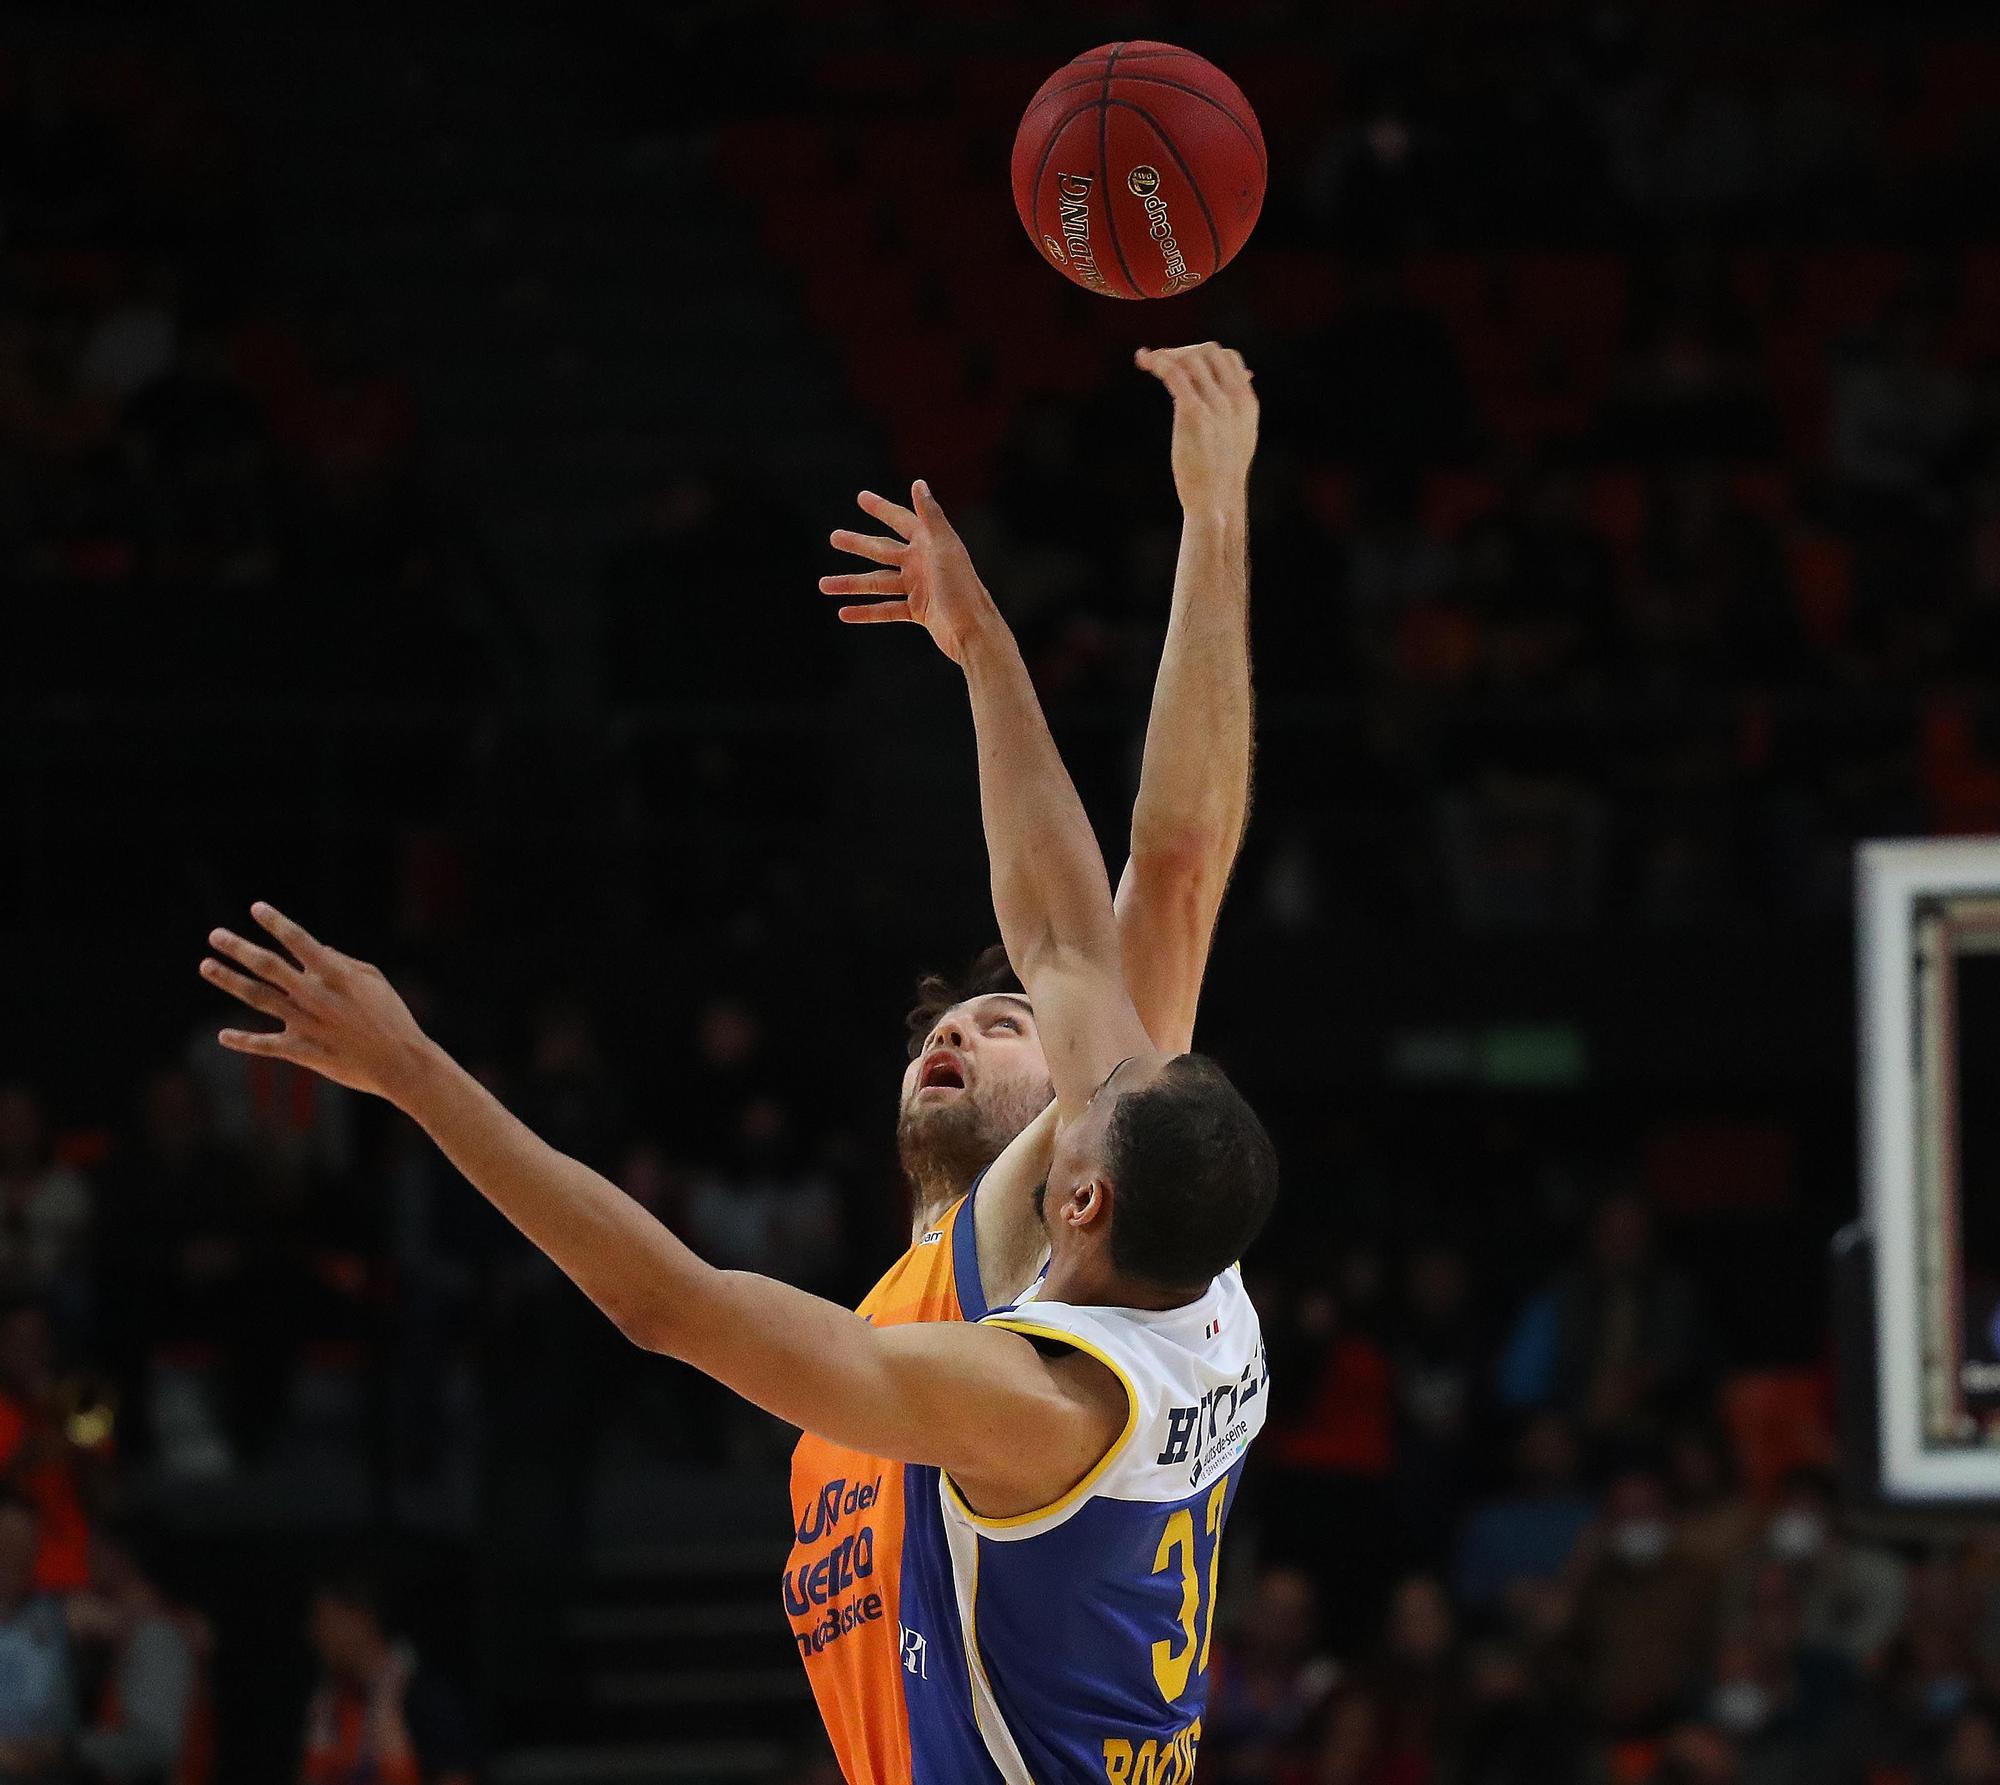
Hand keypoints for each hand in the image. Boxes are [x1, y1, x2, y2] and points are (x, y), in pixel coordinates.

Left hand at [200, 904, 430, 1103]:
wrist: (400, 1063)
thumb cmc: (392, 1017)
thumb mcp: (375, 981)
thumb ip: (344, 962)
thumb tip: (319, 949)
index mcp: (337, 975)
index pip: (300, 941)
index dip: (277, 923)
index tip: (256, 908)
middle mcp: (316, 996)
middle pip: (268, 967)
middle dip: (239, 948)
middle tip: (216, 935)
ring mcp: (307, 1024)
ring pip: (259, 998)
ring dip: (230, 981)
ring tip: (207, 966)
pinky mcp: (303, 1052)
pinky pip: (265, 1045)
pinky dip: (243, 1040)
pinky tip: (222, 1035)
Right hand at [819, 480, 998, 664]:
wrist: (973, 631)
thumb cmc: (962, 588)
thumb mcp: (945, 547)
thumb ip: (930, 515)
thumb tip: (918, 482)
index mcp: (930, 544)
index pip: (901, 520)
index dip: (881, 508)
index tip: (861, 498)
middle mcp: (923, 563)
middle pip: (883, 550)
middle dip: (858, 544)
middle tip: (834, 537)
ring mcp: (920, 588)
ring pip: (878, 583)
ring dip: (851, 584)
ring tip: (823, 585)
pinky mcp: (919, 611)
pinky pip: (886, 610)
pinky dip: (866, 612)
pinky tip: (844, 613)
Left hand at [1135, 342, 1258, 513]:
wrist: (1216, 501)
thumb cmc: (1223, 473)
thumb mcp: (1241, 435)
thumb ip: (1238, 406)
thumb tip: (1245, 378)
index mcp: (1246, 402)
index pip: (1228, 358)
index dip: (1202, 354)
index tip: (1180, 363)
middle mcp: (1233, 399)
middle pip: (1208, 352)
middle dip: (1182, 351)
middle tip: (1159, 362)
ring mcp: (1215, 406)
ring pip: (1190, 359)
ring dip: (1166, 356)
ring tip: (1147, 362)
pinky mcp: (1194, 414)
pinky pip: (1175, 374)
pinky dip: (1158, 362)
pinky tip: (1144, 362)